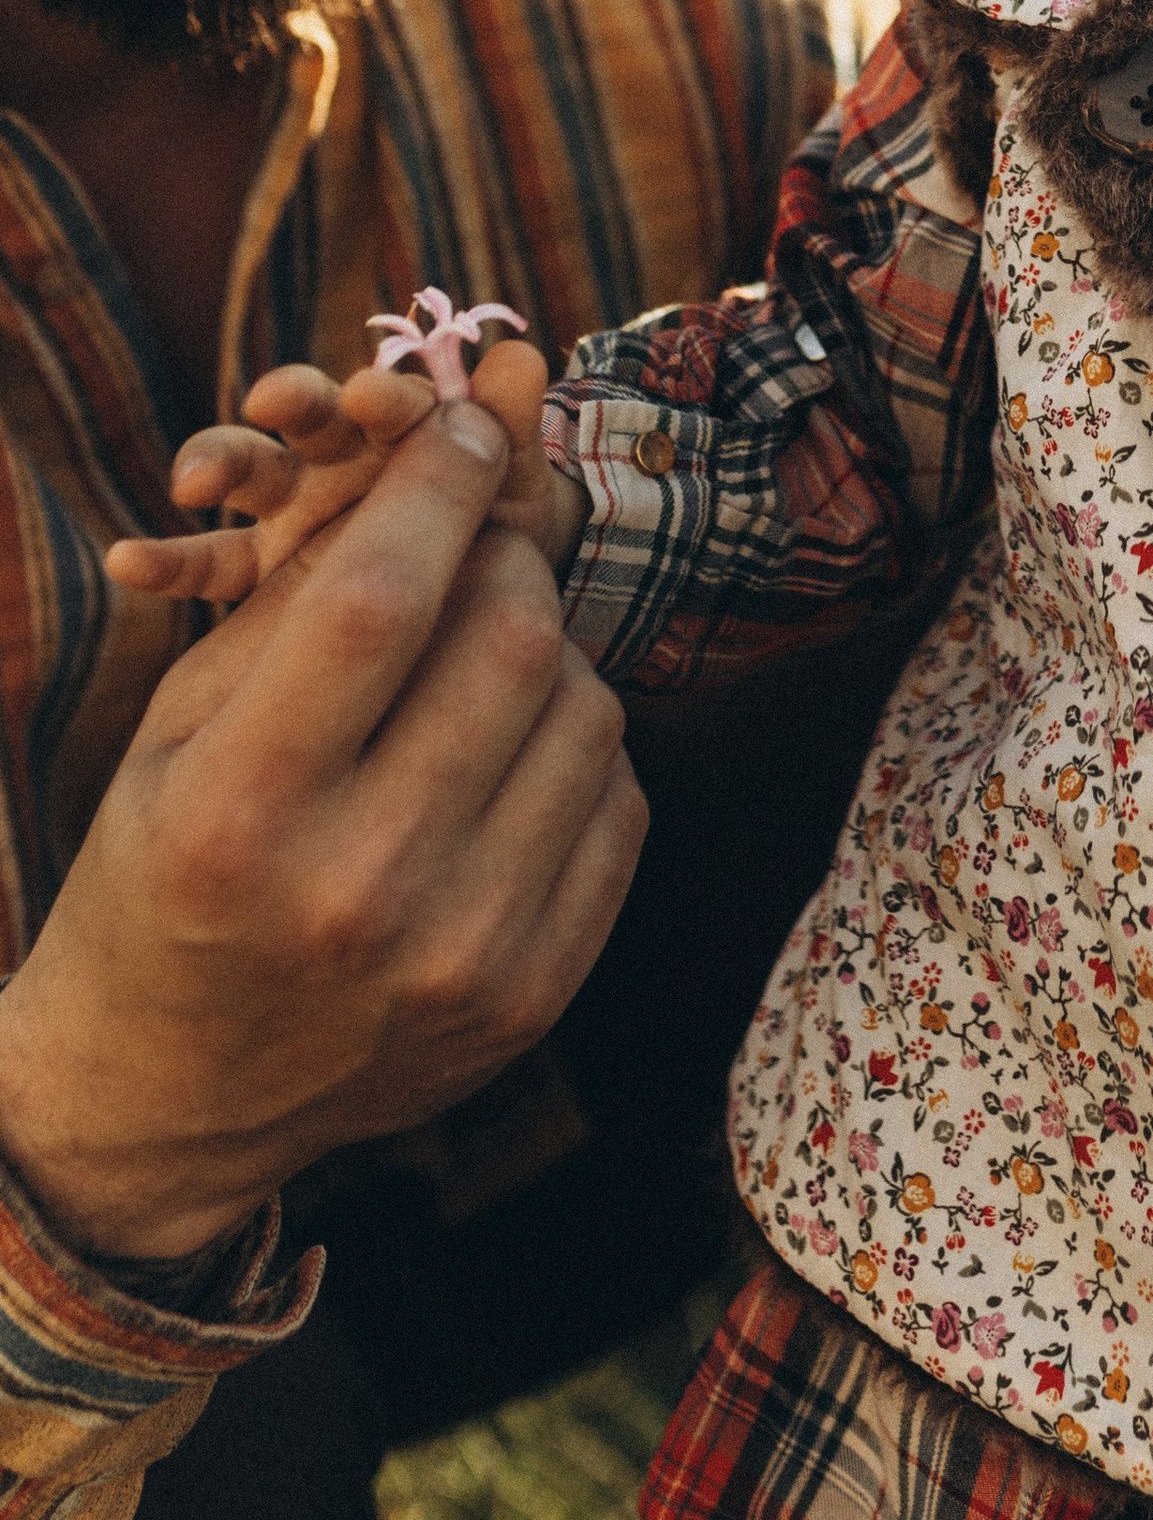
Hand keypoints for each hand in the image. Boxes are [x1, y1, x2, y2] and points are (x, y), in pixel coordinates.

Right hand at [0, 394, 643, 1261]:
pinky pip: (618, 806)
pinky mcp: (534, 996)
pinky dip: (576, 749)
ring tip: (481, 662)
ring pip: (586, 712)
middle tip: (478, 546)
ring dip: (548, 652)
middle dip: (505, 556)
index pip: (381, 601)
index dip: (443, 485)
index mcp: (240, 814)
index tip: (472, 425)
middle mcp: (358, 892)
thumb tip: (446, 452)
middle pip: (509, 641)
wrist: (170, 1093)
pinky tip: (509, 754)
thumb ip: (308, 593)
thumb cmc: (168, 871)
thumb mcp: (183, 727)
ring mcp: (461, 956)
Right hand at [104, 341, 584, 606]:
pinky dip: (168, 559)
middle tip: (274, 398)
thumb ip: (509, 422)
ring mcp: (292, 505)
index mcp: (402, 422)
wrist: (478, 595)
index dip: (381, 395)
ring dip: (218, 459)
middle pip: (305, 413)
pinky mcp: (260, 569)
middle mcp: (339, 451)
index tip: (368, 396)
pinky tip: (127, 564)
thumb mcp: (513, 478)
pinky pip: (208, 561)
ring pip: (247, 469)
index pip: (387, 397)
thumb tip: (523, 356)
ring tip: (193, 479)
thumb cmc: (500, 521)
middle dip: (290, 399)